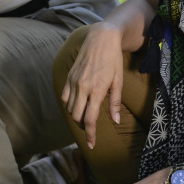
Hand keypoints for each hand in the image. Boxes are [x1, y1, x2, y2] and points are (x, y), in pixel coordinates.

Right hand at [60, 22, 127, 148]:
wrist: (101, 38)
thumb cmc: (113, 59)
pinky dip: (69, 105)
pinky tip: (77, 105)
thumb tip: (115, 121)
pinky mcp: (69, 76)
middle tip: (91, 129)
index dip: (90, 134)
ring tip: (85, 116)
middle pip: (76, 116)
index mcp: (96, 90)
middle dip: (82, 126)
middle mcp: (82, 87)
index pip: (90, 119)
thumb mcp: (118, 81)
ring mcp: (74, 81)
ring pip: (69, 108)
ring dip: (75, 116)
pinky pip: (65, 96)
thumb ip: (114, 102)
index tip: (92, 144)